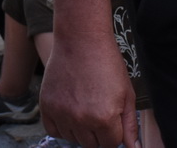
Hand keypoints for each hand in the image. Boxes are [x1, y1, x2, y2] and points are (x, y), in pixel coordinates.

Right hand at [41, 33, 138, 147]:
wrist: (81, 39)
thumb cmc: (107, 63)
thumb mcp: (126, 94)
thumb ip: (130, 126)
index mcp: (104, 118)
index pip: (111, 144)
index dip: (113, 132)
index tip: (112, 116)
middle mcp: (81, 119)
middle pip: (92, 145)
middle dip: (98, 133)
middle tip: (98, 109)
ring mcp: (62, 113)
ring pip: (73, 139)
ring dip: (80, 130)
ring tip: (84, 106)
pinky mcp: (47, 106)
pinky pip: (53, 131)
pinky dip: (62, 126)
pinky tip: (70, 111)